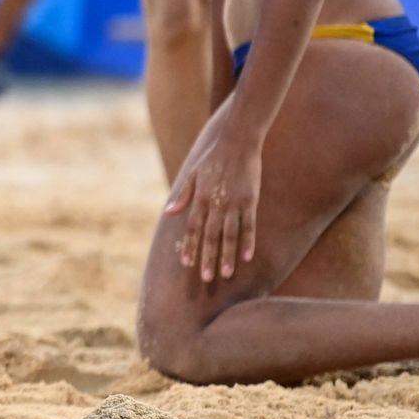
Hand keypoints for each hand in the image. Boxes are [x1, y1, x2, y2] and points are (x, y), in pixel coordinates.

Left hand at [162, 109, 263, 283]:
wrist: (237, 141)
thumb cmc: (213, 157)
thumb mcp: (193, 174)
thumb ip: (183, 195)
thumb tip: (168, 213)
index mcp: (200, 198)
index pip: (192, 228)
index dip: (189, 246)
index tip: (186, 263)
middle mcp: (216, 203)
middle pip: (210, 236)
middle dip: (207, 257)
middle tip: (206, 278)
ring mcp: (234, 203)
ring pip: (230, 235)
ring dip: (228, 255)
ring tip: (226, 274)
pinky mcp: (251, 201)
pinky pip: (249, 225)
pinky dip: (248, 241)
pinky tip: (247, 257)